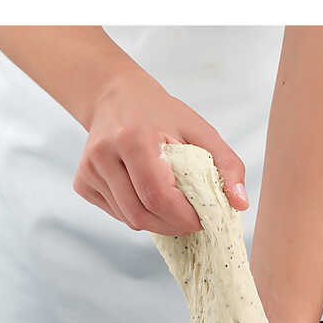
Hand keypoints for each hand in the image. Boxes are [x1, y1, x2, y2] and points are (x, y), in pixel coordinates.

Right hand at [73, 65, 247, 233]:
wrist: (115, 97)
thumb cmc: (163, 115)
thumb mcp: (200, 130)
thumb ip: (227, 164)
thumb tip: (240, 203)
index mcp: (133, 138)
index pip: (158, 196)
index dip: (183, 218)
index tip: (202, 219)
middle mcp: (104, 154)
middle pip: (141, 214)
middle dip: (172, 225)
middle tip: (190, 220)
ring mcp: (89, 170)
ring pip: (129, 219)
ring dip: (156, 222)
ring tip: (170, 204)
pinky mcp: (82, 182)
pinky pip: (117, 215)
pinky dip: (137, 214)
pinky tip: (145, 193)